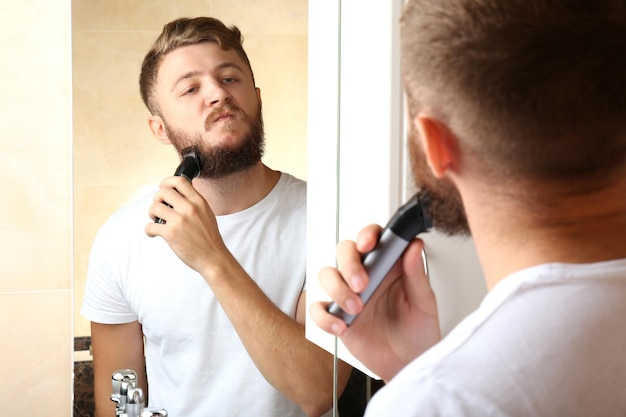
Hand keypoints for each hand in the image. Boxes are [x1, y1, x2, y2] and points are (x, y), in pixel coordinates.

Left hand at [144, 176, 229, 273]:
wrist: (214, 258)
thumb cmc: (210, 238)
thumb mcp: (207, 213)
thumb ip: (195, 202)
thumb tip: (178, 194)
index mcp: (199, 201)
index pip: (179, 181)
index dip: (167, 182)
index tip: (163, 188)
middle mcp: (189, 208)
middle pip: (163, 192)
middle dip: (157, 199)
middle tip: (159, 209)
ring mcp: (180, 220)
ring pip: (154, 207)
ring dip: (151, 214)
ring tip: (156, 221)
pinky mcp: (171, 234)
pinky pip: (150, 226)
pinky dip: (149, 230)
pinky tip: (154, 234)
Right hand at [310, 224, 440, 380]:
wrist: (407, 365)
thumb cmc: (418, 332)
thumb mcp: (424, 303)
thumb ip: (416, 274)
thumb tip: (414, 246)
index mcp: (388, 266)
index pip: (373, 238)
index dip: (366, 235)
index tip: (368, 244)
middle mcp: (366, 275)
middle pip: (344, 251)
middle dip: (349, 264)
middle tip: (362, 284)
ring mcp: (349, 294)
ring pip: (327, 275)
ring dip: (337, 289)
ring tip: (356, 310)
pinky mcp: (337, 316)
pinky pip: (318, 309)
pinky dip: (324, 317)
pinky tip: (342, 327)